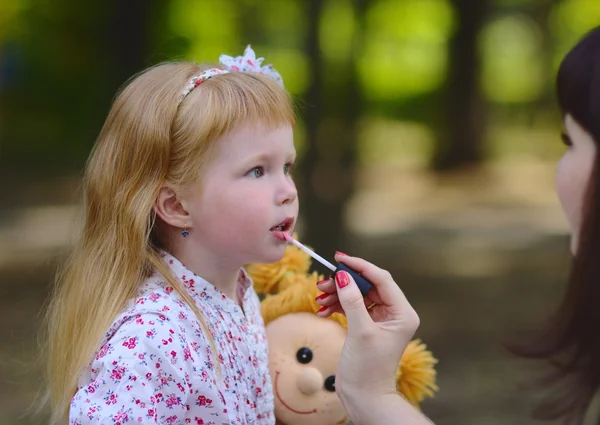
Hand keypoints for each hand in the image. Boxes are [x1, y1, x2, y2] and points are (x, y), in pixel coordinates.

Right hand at [316, 253, 419, 401]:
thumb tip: (343, 276)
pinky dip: (337, 306)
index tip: (339, 258)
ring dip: (338, 294)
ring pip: (357, 295)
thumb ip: (352, 301)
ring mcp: (380, 320)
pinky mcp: (367, 326)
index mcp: (402, 313)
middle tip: (323, 282)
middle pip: (368, 285)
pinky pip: (352, 307)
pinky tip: (323, 310)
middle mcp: (394, 313)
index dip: (360, 266)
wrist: (364, 397)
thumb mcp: (360, 331)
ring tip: (319, 297)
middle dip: (344, 282)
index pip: (381, 279)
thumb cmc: (368, 368)